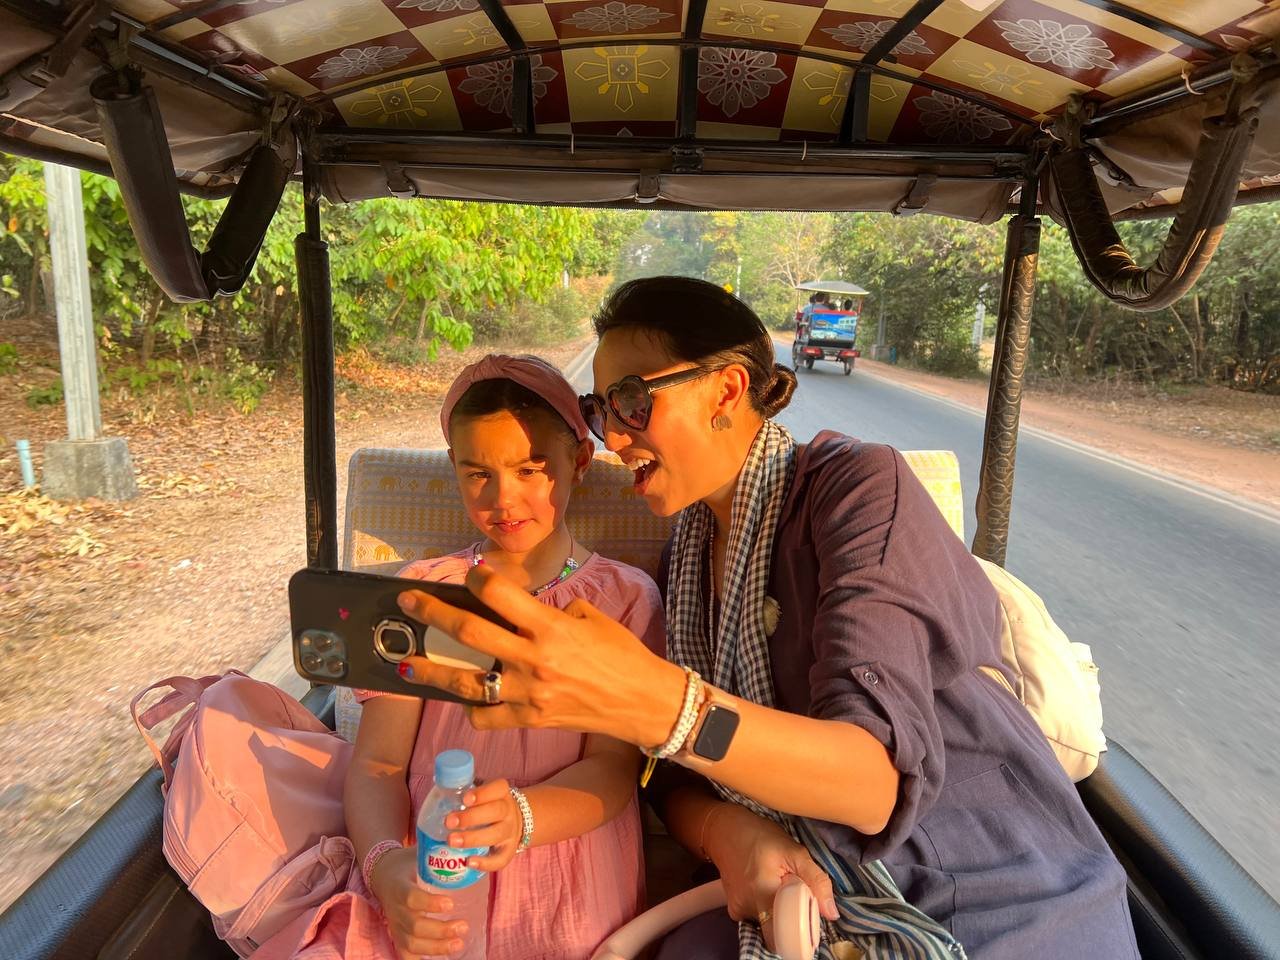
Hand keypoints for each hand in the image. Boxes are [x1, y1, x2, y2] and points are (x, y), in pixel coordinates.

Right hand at [368, 845, 468, 958]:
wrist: (383, 874)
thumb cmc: (408, 863)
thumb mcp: (419, 854)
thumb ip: (440, 852)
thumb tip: (468, 846)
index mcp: (400, 886)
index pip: (411, 898)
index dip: (429, 904)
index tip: (450, 904)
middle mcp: (395, 909)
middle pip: (414, 926)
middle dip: (440, 930)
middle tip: (463, 926)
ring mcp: (395, 925)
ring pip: (411, 943)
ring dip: (436, 947)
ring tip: (458, 943)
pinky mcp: (396, 935)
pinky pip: (405, 954)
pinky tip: (440, 959)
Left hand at [395, 564, 684, 747]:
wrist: (644, 702)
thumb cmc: (623, 655)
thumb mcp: (592, 619)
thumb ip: (552, 613)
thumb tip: (520, 610)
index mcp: (552, 627)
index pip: (500, 595)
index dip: (477, 579)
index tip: (469, 575)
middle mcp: (534, 660)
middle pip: (470, 633)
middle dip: (433, 613)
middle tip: (408, 601)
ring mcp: (528, 694)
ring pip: (466, 681)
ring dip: (431, 671)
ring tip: (406, 664)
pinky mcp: (529, 719)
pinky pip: (487, 716)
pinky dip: (472, 706)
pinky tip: (466, 696)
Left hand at [445, 778, 522, 871]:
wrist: (517, 821)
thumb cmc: (490, 804)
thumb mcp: (484, 793)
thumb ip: (466, 789)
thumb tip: (439, 783)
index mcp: (502, 793)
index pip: (498, 788)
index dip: (483, 793)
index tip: (465, 798)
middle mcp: (508, 811)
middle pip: (495, 811)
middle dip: (471, 817)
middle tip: (449, 822)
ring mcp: (510, 832)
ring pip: (496, 834)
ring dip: (473, 838)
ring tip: (451, 841)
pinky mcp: (509, 850)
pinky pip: (501, 859)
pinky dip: (486, 863)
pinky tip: (468, 862)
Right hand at [703, 804, 838, 951]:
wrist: (725, 830)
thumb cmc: (761, 837)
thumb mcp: (794, 851)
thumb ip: (816, 880)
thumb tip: (832, 914)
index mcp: (763, 894)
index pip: (783, 935)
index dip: (800, 932)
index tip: (808, 917)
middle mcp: (747, 908)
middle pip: (778, 931)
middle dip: (791, 919)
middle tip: (796, 897)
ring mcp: (738, 911)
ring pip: (768, 924)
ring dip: (779, 911)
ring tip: (779, 887)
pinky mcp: (734, 910)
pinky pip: (757, 918)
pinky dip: (767, 908)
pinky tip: (766, 888)